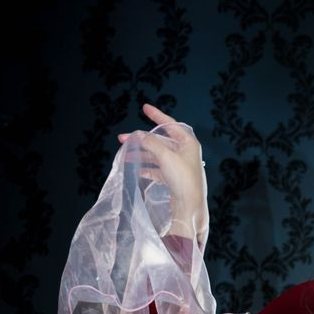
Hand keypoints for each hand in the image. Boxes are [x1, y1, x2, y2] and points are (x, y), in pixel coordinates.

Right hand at [117, 102, 207, 239]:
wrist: (190, 206)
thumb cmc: (183, 178)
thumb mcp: (165, 156)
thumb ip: (151, 143)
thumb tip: (138, 134)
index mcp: (188, 142)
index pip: (170, 124)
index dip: (156, 115)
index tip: (144, 107)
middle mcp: (185, 152)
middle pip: (159, 141)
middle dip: (141, 140)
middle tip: (122, 138)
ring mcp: (179, 165)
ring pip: (157, 155)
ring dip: (141, 155)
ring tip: (125, 156)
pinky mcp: (174, 178)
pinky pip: (158, 169)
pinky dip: (147, 168)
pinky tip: (137, 170)